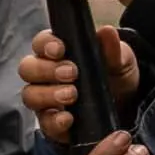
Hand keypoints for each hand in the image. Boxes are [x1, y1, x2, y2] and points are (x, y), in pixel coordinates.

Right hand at [18, 26, 141, 144]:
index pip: (40, 43)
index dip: (45, 44)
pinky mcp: (51, 122)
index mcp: (57, 51)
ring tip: (72, 95)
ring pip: (29, 95)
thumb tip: (107, 31)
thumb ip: (112, 48)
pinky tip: (68, 118)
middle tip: (72, 74)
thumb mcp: (120, 59)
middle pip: (27, 68)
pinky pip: (43, 123)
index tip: (60, 49)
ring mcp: (45, 99)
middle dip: (46, 70)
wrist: (126, 105)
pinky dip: (54, 121)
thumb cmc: (115, 74)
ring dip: (48, 95)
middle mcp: (45, 74)